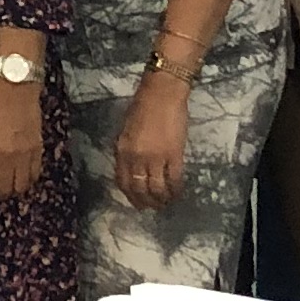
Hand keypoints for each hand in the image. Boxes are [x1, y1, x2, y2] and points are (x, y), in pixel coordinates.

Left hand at [0, 67, 45, 209]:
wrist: (16, 86)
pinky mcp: (39, 149)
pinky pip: (35, 174)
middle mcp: (8, 159)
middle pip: (4, 190)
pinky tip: (24, 179)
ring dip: (14, 191)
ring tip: (9, 189)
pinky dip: (29, 180)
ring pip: (22, 186)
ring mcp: (25, 155)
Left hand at [112, 71, 189, 211]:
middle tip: (153, 207)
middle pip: (139, 189)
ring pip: (157, 188)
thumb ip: (127, 150)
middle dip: (146, 202)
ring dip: (161, 199)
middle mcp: (136, 158)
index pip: (123, 181)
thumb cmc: (142, 106)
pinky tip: (178, 192)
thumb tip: (132, 168)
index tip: (137, 202)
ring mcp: (155, 158)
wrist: (162, 93)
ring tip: (166, 203)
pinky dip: (176, 189)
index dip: (130, 196)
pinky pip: (174, 179)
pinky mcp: (174, 155)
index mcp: (122, 151)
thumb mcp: (125, 130)